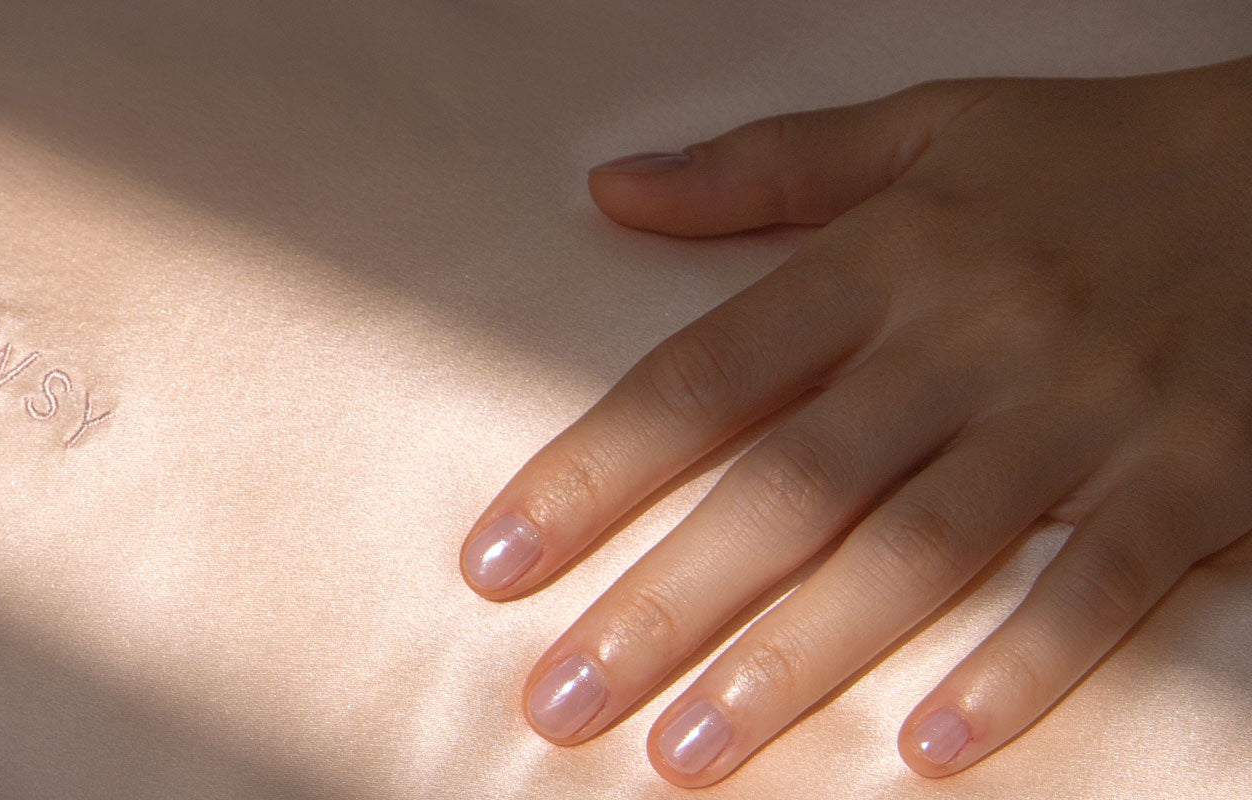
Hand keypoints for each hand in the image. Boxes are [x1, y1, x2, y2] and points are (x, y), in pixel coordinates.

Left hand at [460, 56, 1251, 785]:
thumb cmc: (1095, 158)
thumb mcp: (928, 126)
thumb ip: (764, 168)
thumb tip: (611, 190)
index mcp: (885, 258)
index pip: (702, 377)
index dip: (592, 472)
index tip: (498, 559)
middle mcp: (965, 340)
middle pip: (787, 488)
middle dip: (664, 603)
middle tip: (560, 701)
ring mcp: (1082, 412)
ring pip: (917, 552)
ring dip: (798, 661)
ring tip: (689, 753)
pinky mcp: (1193, 474)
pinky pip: (1101, 585)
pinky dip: (1022, 667)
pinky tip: (930, 747)